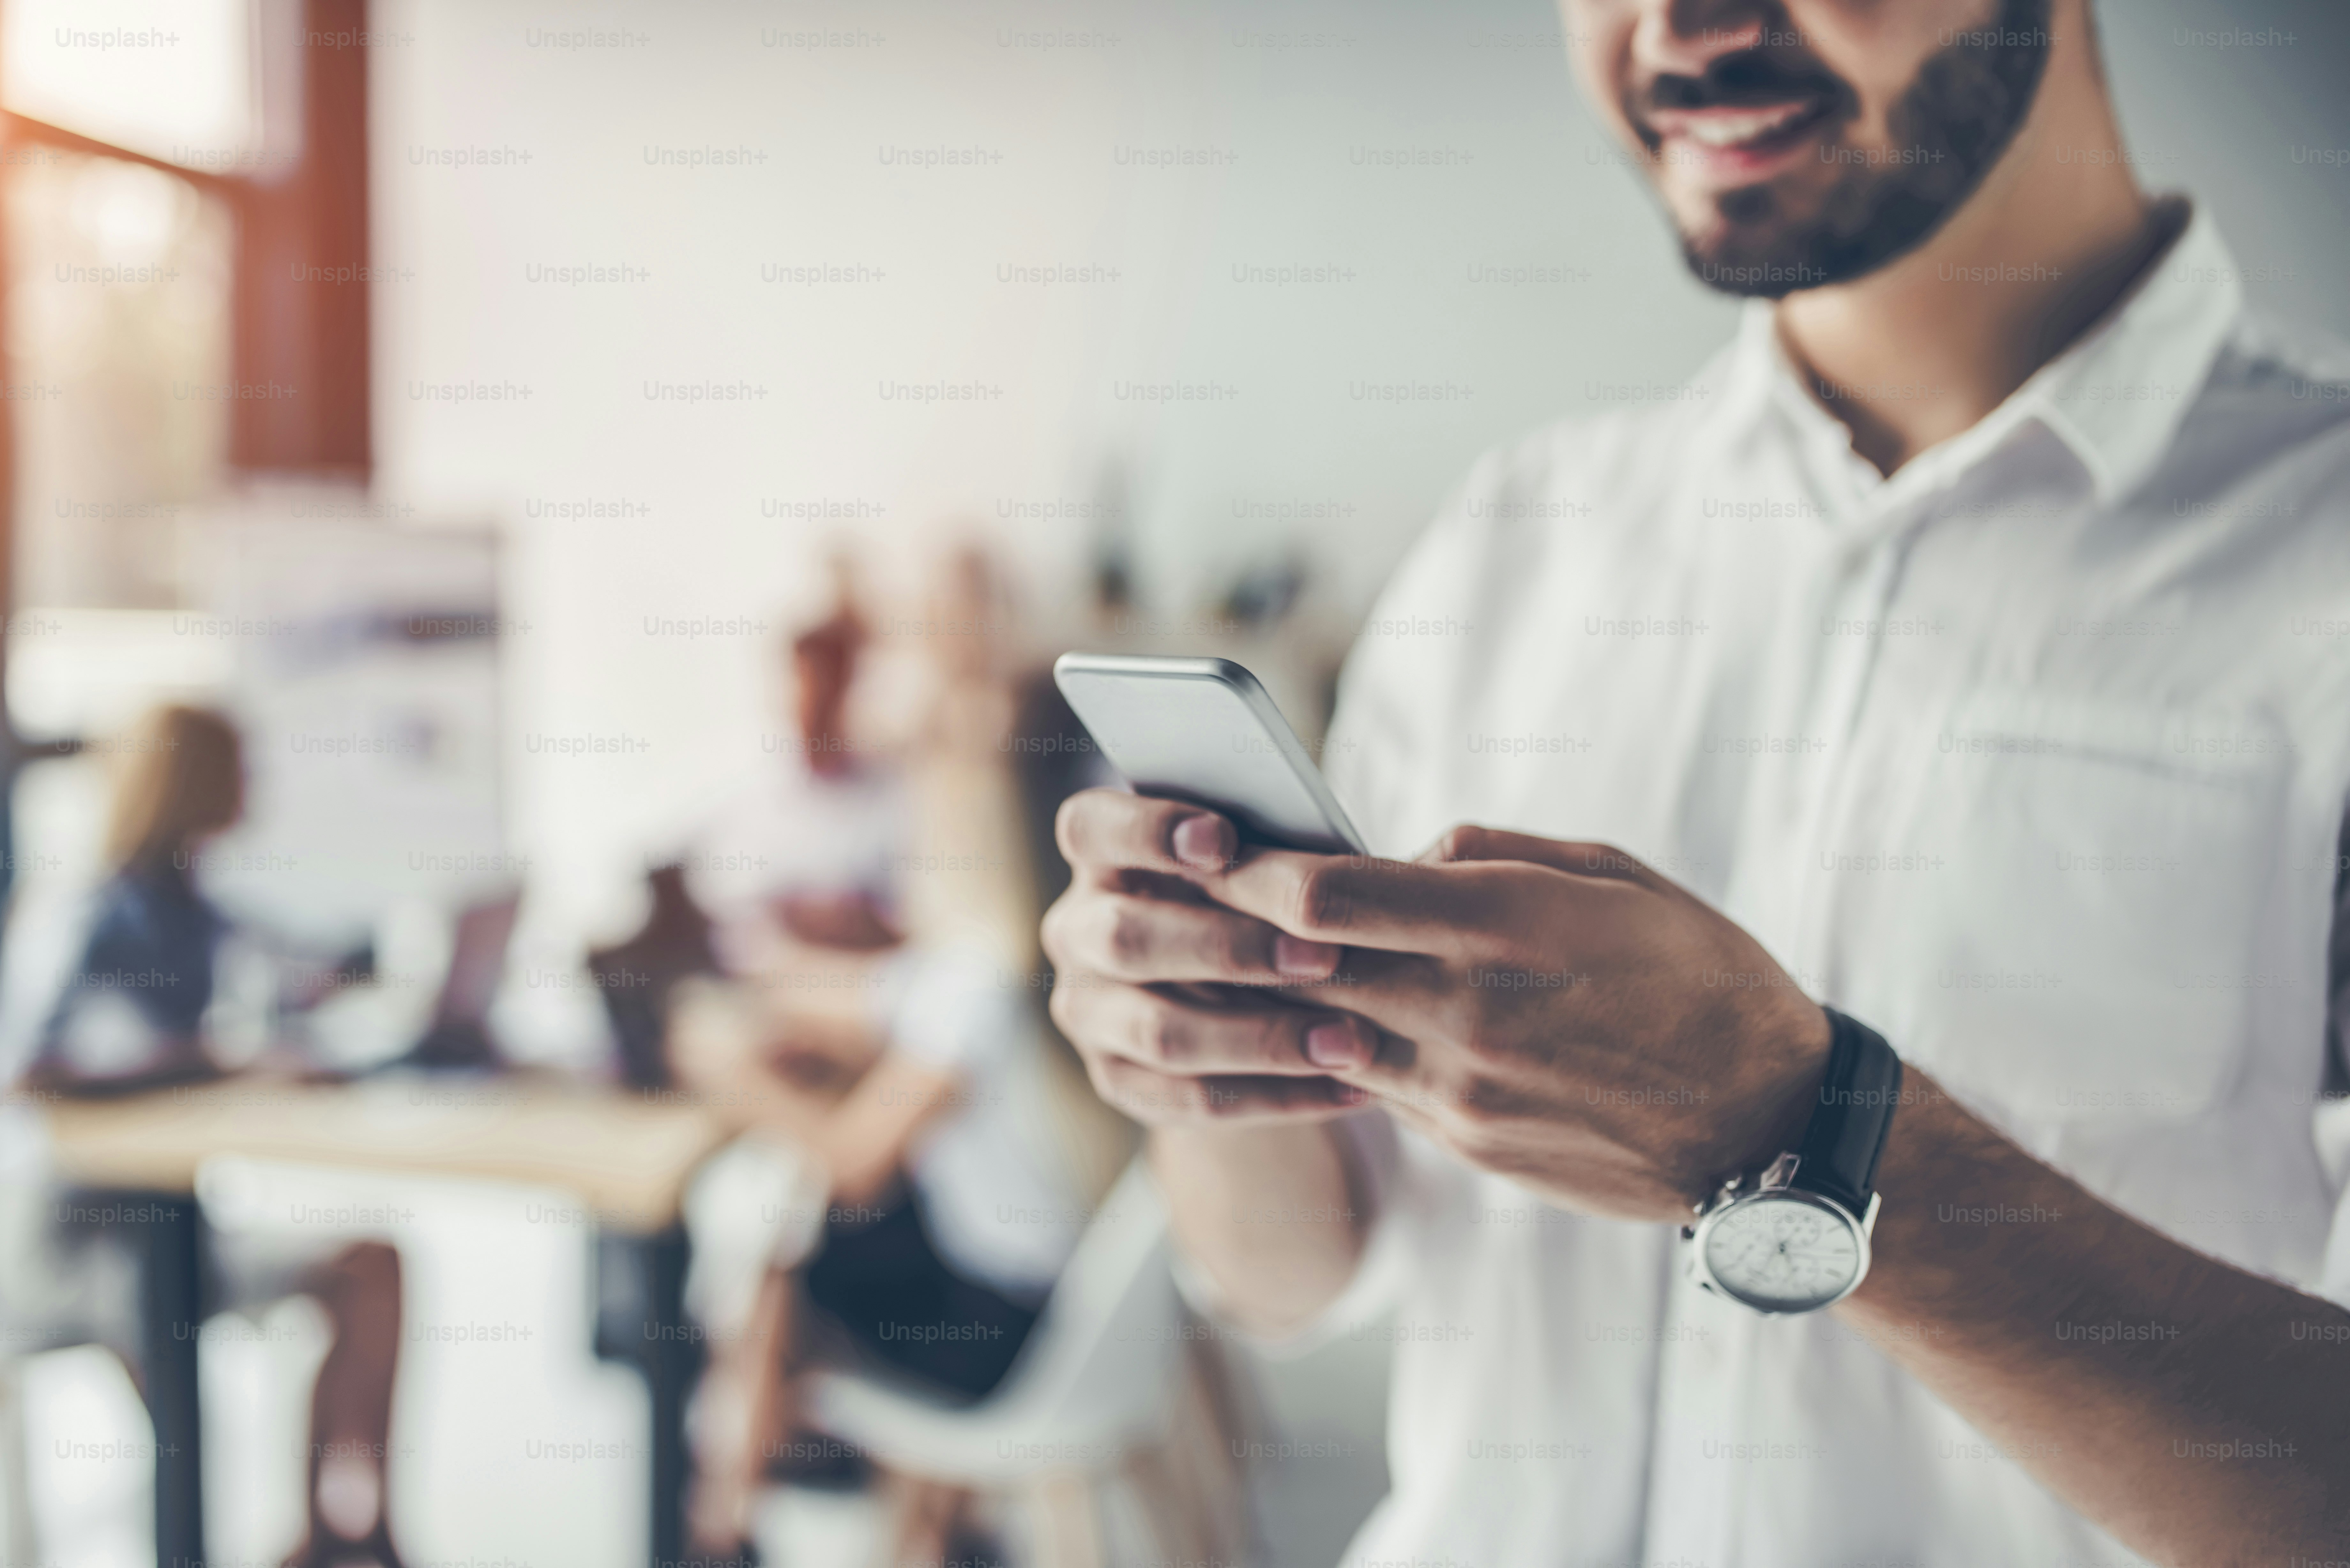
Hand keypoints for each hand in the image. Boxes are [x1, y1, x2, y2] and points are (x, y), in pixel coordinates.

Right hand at [1039, 790, 1372, 1125]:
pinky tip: (1350, 1090)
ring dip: (1265, 1038)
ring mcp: (1091, 1014)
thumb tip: (1335, 864)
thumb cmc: (1256, 898)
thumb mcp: (1254, 864)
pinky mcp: (1120, 1081)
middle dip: (1228, 948)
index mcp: (1101, 858)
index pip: (1089, 828)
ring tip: (1353, 1042)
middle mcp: (1078, 933)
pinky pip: (1195, 1098)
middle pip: (1125, 939)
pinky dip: (1278, 1095)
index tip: (1224, 840)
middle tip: (1325, 957)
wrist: (1241, 992)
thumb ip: (1268, 853)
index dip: (1147, 830)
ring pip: (1162, 1032)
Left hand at [1042, 790, 1830, 1220]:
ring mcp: (1463, 1088)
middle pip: (1304, 965)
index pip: (1325, 896)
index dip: (1249, 867)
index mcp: (1504, 925)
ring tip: (1241, 956)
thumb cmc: (1699, 972)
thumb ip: (1494, 853)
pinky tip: (1333, 1016)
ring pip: (1325, 1033)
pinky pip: (1376, 1085)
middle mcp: (1469, 1011)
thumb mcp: (1613, 874)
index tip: (1206, 841)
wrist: (1765, 1122)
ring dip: (1280, 996)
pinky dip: (1345, 1047)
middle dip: (1238, 927)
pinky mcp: (1468, 1141)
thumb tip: (1405, 856)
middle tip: (1186, 893)